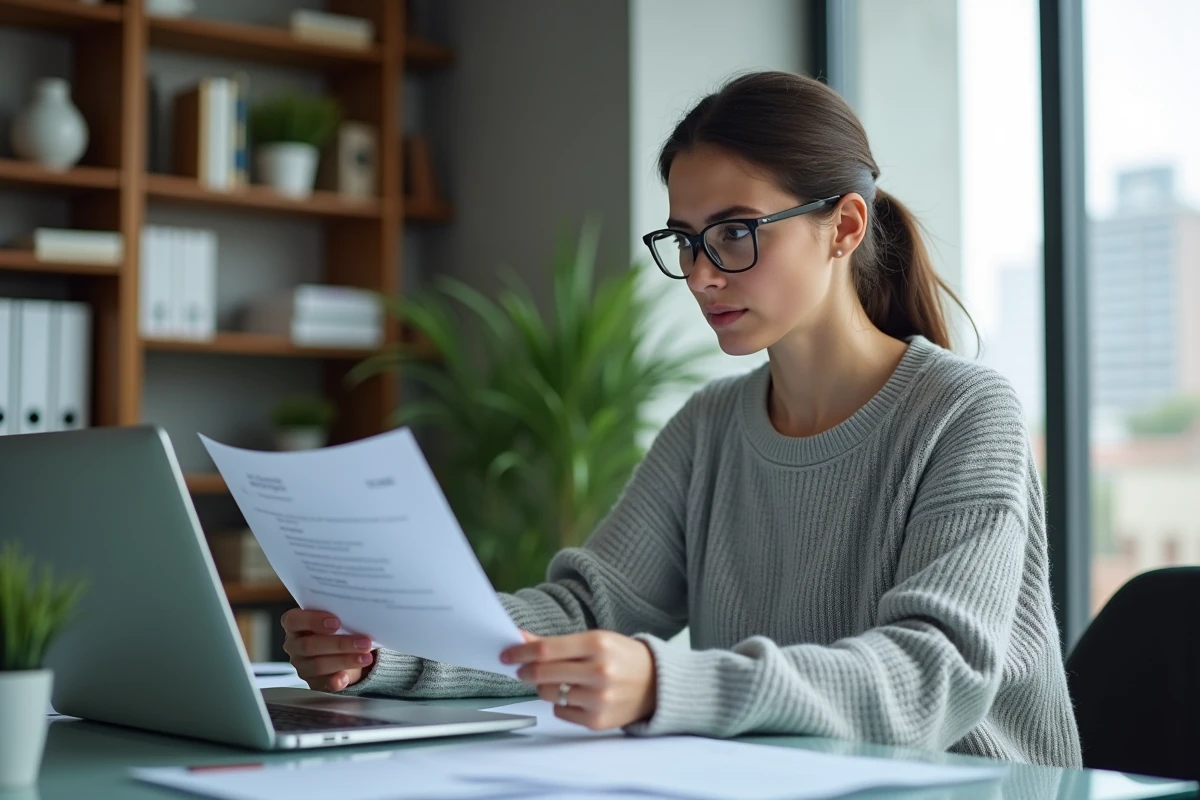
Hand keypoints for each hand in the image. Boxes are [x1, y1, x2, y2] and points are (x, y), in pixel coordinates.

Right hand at [281, 609, 374, 692]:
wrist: (344, 651)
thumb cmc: (337, 629)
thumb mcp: (337, 620)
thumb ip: (340, 619)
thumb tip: (358, 618)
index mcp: (295, 624)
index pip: (293, 620)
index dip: (313, 620)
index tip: (336, 622)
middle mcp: (294, 645)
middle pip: (309, 645)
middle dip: (339, 644)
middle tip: (364, 642)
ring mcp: (302, 665)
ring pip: (318, 665)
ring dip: (345, 661)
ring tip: (365, 657)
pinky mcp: (313, 682)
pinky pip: (323, 683)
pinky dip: (336, 681)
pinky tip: (346, 678)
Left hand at [501, 630, 656, 729]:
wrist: (657, 684)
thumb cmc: (621, 657)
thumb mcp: (594, 640)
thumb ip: (557, 642)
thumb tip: (520, 639)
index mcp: (598, 644)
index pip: (546, 650)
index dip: (520, 652)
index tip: (506, 654)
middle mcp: (599, 672)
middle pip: (542, 673)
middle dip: (525, 671)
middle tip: (521, 669)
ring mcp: (598, 699)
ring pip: (548, 694)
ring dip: (544, 687)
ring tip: (558, 680)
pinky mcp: (597, 721)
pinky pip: (561, 711)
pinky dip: (561, 703)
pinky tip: (576, 695)